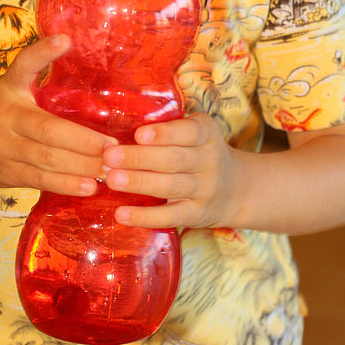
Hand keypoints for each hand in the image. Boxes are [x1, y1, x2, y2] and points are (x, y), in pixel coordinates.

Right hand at [0, 35, 113, 196]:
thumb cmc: (1, 115)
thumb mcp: (14, 92)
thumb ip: (44, 85)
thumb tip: (101, 83)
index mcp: (10, 89)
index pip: (23, 66)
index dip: (43, 52)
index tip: (66, 39)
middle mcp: (6, 116)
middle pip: (49, 129)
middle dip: (84, 140)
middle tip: (114, 146)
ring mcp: (5, 147)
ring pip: (47, 158)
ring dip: (82, 166)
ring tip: (110, 168)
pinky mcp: (7, 173)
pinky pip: (40, 180)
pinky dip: (67, 184)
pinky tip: (90, 186)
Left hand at [102, 113, 237, 228]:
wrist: (235, 188)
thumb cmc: (200, 153)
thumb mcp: (196, 133)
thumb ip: (168, 129)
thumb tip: (120, 127)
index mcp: (207, 134)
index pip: (189, 132)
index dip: (164, 134)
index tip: (139, 134)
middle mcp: (210, 160)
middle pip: (174, 160)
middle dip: (140, 158)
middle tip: (110, 156)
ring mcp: (204, 189)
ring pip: (170, 186)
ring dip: (139, 183)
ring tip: (111, 179)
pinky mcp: (196, 214)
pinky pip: (169, 217)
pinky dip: (144, 217)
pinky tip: (121, 213)